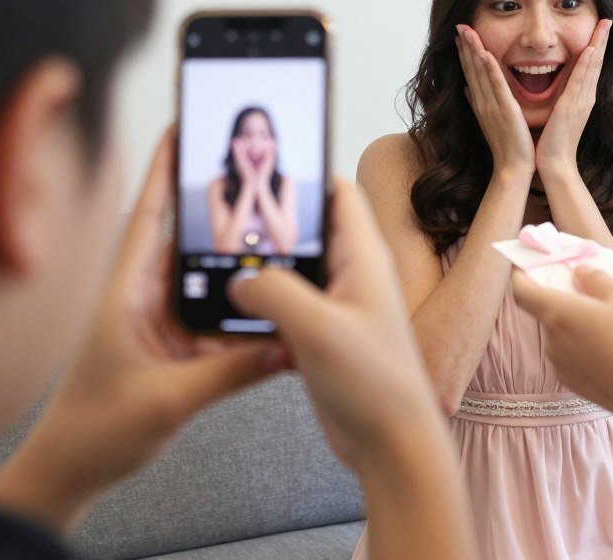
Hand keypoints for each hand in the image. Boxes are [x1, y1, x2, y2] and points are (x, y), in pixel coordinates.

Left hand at [0, 130, 288, 533]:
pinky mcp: (176, 345)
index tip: (185, 130)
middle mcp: (143, 299)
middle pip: (182, 237)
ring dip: (233, 259)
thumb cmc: (95, 430)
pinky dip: (240, 305)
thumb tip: (283, 345)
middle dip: (214, 204)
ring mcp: (160, 321)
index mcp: (126, 294)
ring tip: (271, 235)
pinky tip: (268, 304)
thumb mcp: (168, 399)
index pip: (148, 217)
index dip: (166, 171)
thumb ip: (230, 371)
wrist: (74, 470)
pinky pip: (216, 315)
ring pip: (205, 276)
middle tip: (249, 172)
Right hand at [228, 180, 444, 472]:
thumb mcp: (319, 329)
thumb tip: (239, 280)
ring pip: (296, 269)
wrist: (391, 441)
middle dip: (273, 223)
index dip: (307, 176)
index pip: (339, 194)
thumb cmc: (376, 385)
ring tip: (221, 261)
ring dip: (265, 267)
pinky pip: (290, 304)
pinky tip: (234, 310)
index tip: (264, 172)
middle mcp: (353, 275)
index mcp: (363, 259)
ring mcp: (338, 305)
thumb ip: (275, 293)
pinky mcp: (324, 334)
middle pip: (311, 229)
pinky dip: (264, 303)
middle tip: (228, 219)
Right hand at [456, 25, 534, 180]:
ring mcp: (492, 106)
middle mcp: (482, 102)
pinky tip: (486, 54)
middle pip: (471, 69)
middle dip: (464, 46)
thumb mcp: (490, 121)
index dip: (464, 53)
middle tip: (459, 25)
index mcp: (480, 104)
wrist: (513, 168)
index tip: (459, 35)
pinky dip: (490, 70)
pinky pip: (497, 86)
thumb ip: (479, 103)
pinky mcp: (505, 110)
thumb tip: (468, 89)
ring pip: (480, 73)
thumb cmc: (506, 146)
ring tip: (467, 31)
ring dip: (473, 51)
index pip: (470, 73)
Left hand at [512, 265, 612, 426]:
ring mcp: (563, 368)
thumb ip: (595, 278)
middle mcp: (553, 342)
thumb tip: (578, 272)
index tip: (530, 263)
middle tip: (591, 287)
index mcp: (558, 314)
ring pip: (562, 335)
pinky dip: (586, 345)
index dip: (521, 274)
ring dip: (578, 323)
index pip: (521, 291)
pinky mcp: (578, 386)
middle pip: (547, 311)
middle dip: (563, 297)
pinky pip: (574, 356)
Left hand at [535, 19, 609, 180]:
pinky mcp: (572, 108)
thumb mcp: (559, 114)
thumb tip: (557, 89)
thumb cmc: (553, 142)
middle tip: (607, 19)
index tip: (599, 28)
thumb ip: (561, 100)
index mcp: (581, 99)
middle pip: (596, 63)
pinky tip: (590, 50)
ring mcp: (581, 102)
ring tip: (603, 24)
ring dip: (598, 45)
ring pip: (592, 68)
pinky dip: (586, 65)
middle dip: (602, 40)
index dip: (596, 47)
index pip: (591, 67)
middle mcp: (586, 98)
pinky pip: (580, 82)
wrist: (554, 164)